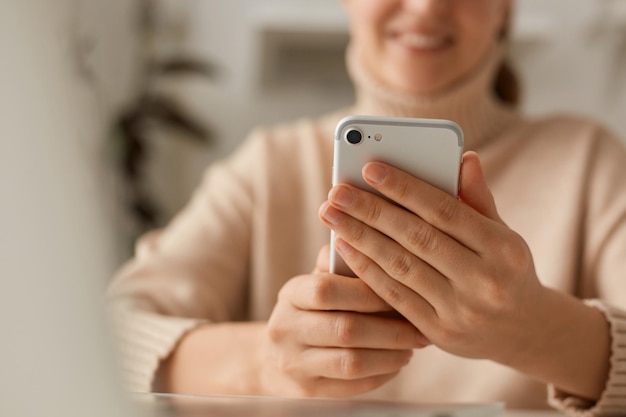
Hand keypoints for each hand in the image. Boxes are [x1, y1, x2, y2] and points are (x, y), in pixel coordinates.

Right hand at [260, 246, 428, 396]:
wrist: (278, 357)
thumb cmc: (312, 310)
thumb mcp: (318, 281)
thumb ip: (343, 263)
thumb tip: (375, 241)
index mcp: (290, 295)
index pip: (326, 290)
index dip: (368, 292)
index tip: (401, 292)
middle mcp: (285, 330)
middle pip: (345, 329)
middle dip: (391, 329)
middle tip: (419, 327)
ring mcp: (294, 364)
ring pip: (352, 362)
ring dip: (391, 354)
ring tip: (412, 346)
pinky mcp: (308, 392)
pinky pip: (353, 386)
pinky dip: (382, 374)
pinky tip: (396, 362)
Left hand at [318, 151, 545, 365]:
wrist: (525, 332)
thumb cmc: (506, 270)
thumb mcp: (503, 233)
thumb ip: (479, 198)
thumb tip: (464, 157)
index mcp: (503, 248)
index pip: (445, 210)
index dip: (405, 188)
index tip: (370, 168)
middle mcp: (484, 280)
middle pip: (417, 238)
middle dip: (371, 211)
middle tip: (337, 191)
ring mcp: (460, 310)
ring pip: (401, 266)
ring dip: (361, 238)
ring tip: (332, 215)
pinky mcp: (438, 332)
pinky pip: (395, 296)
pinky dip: (367, 269)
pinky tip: (345, 247)